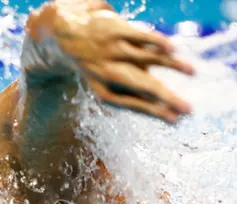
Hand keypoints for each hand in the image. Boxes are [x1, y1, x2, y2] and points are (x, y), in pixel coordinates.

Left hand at [30, 1, 193, 121]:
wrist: (67, 36)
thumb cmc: (96, 66)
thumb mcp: (107, 84)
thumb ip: (133, 94)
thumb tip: (163, 110)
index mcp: (105, 90)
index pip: (134, 103)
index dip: (154, 112)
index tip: (176, 119)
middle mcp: (108, 72)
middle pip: (140, 86)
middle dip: (164, 98)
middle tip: (187, 108)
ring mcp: (112, 50)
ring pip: (144, 58)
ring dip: (170, 65)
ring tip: (192, 71)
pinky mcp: (115, 31)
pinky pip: (139, 36)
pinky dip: (156, 42)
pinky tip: (173, 49)